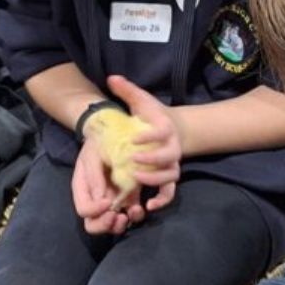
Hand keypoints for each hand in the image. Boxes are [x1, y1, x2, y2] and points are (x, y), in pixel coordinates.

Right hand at [72, 137, 145, 233]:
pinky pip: (129, 214)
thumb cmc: (97, 143)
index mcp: (83, 189)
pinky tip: (140, 207)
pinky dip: (135, 215)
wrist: (111, 134)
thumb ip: (94, 175)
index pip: (84, 211)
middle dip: (106, 225)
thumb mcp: (92, 154)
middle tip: (117, 216)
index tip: (107, 201)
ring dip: (121, 225)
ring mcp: (111, 200)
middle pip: (94, 225)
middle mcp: (94, 198)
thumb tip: (101, 199)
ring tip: (132, 212)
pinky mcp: (127, 197)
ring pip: (112, 225)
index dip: (95, 211)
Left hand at [107, 75, 181, 211]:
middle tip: (132, 160)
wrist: (172, 129)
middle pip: (168, 157)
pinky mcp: (169, 177)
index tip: (133, 139)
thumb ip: (127, 90)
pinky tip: (150, 207)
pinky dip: (162, 200)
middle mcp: (172, 147)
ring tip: (136, 179)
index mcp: (164, 128)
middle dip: (152, 160)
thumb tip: (111, 77)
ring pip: (170, 176)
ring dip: (154, 179)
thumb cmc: (152, 116)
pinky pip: (170, 192)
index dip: (149, 137)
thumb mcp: (141, 101)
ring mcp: (172, 164)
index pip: (160, 132)